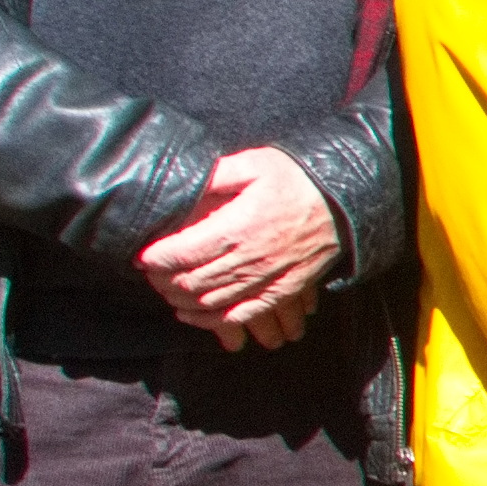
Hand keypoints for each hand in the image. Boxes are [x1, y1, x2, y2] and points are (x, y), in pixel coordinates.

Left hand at [140, 147, 339, 345]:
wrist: (345, 203)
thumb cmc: (298, 180)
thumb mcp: (256, 164)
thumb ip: (217, 174)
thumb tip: (184, 181)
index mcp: (238, 227)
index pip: (183, 252)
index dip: (156, 258)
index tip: (142, 256)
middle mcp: (250, 259)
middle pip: (193, 281)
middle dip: (164, 281)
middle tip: (150, 275)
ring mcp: (267, 279)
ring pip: (212, 302)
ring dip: (182, 301)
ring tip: (166, 292)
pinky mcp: (281, 291)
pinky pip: (242, 314)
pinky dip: (213, 321)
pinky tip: (193, 315)